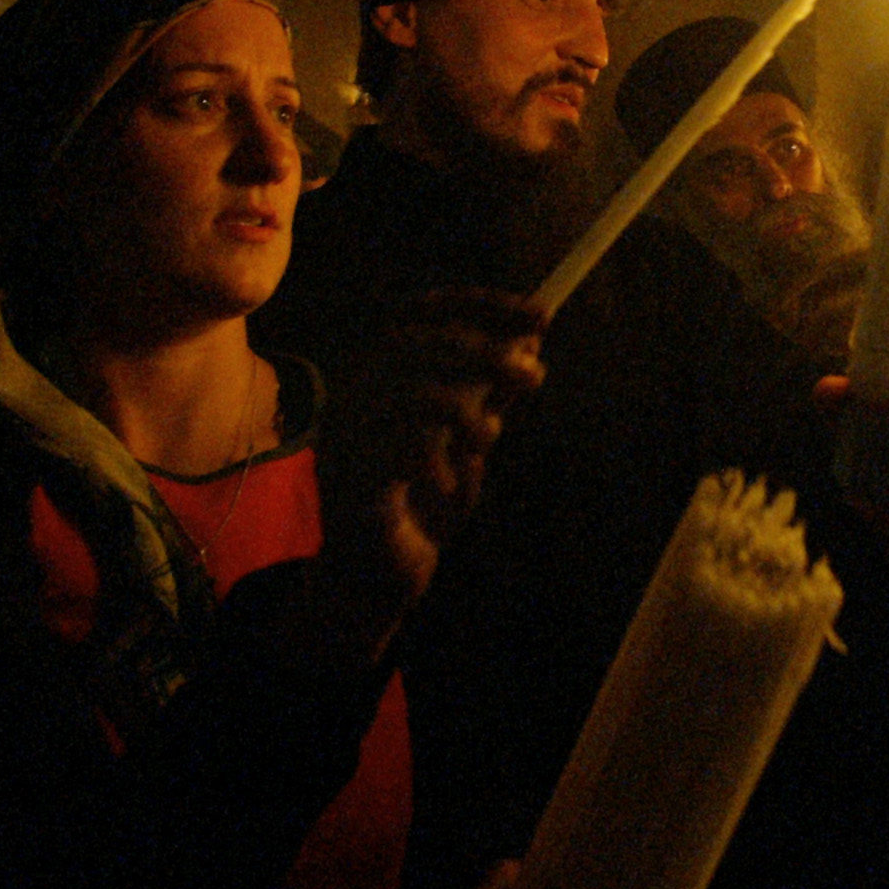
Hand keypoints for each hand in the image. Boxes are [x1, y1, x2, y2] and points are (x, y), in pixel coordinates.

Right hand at [318, 289, 545, 605]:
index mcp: (380, 376)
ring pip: (412, 396)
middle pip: (416, 344)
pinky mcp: (349, 484)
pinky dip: (442, 466)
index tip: (542, 315)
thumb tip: (529, 342)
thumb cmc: (422, 504)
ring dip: (466, 412)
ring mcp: (345, 438)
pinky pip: (402, 455)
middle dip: (485, 352)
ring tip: (486, 440)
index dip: (482, 306)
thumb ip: (489, 393)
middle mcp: (353, 396)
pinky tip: (449, 485)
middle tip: (535, 375)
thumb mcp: (467, 439)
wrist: (374, 582)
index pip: (423, 312)